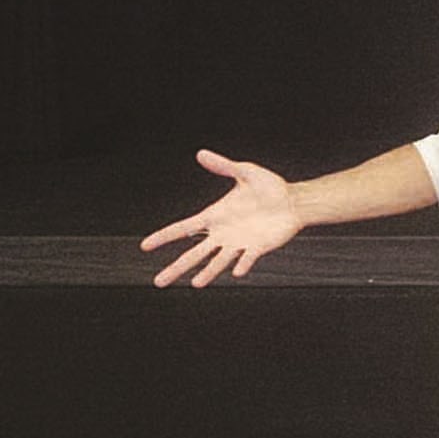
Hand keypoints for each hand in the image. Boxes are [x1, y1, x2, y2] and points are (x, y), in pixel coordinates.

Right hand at [141, 149, 302, 287]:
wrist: (293, 201)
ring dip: (208, 272)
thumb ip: (223, 166)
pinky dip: (242, 265)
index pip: (183, 228)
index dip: (164, 237)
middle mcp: (223, 233)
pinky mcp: (257, 248)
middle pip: (194, 254)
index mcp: (215, 216)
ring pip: (217, 262)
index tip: (145, 246)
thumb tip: (201, 153)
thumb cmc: (269, 187)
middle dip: (176, 267)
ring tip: (195, 284)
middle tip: (158, 282)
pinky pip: (247, 259)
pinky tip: (236, 272)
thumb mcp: (245, 172)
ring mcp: (239, 243)